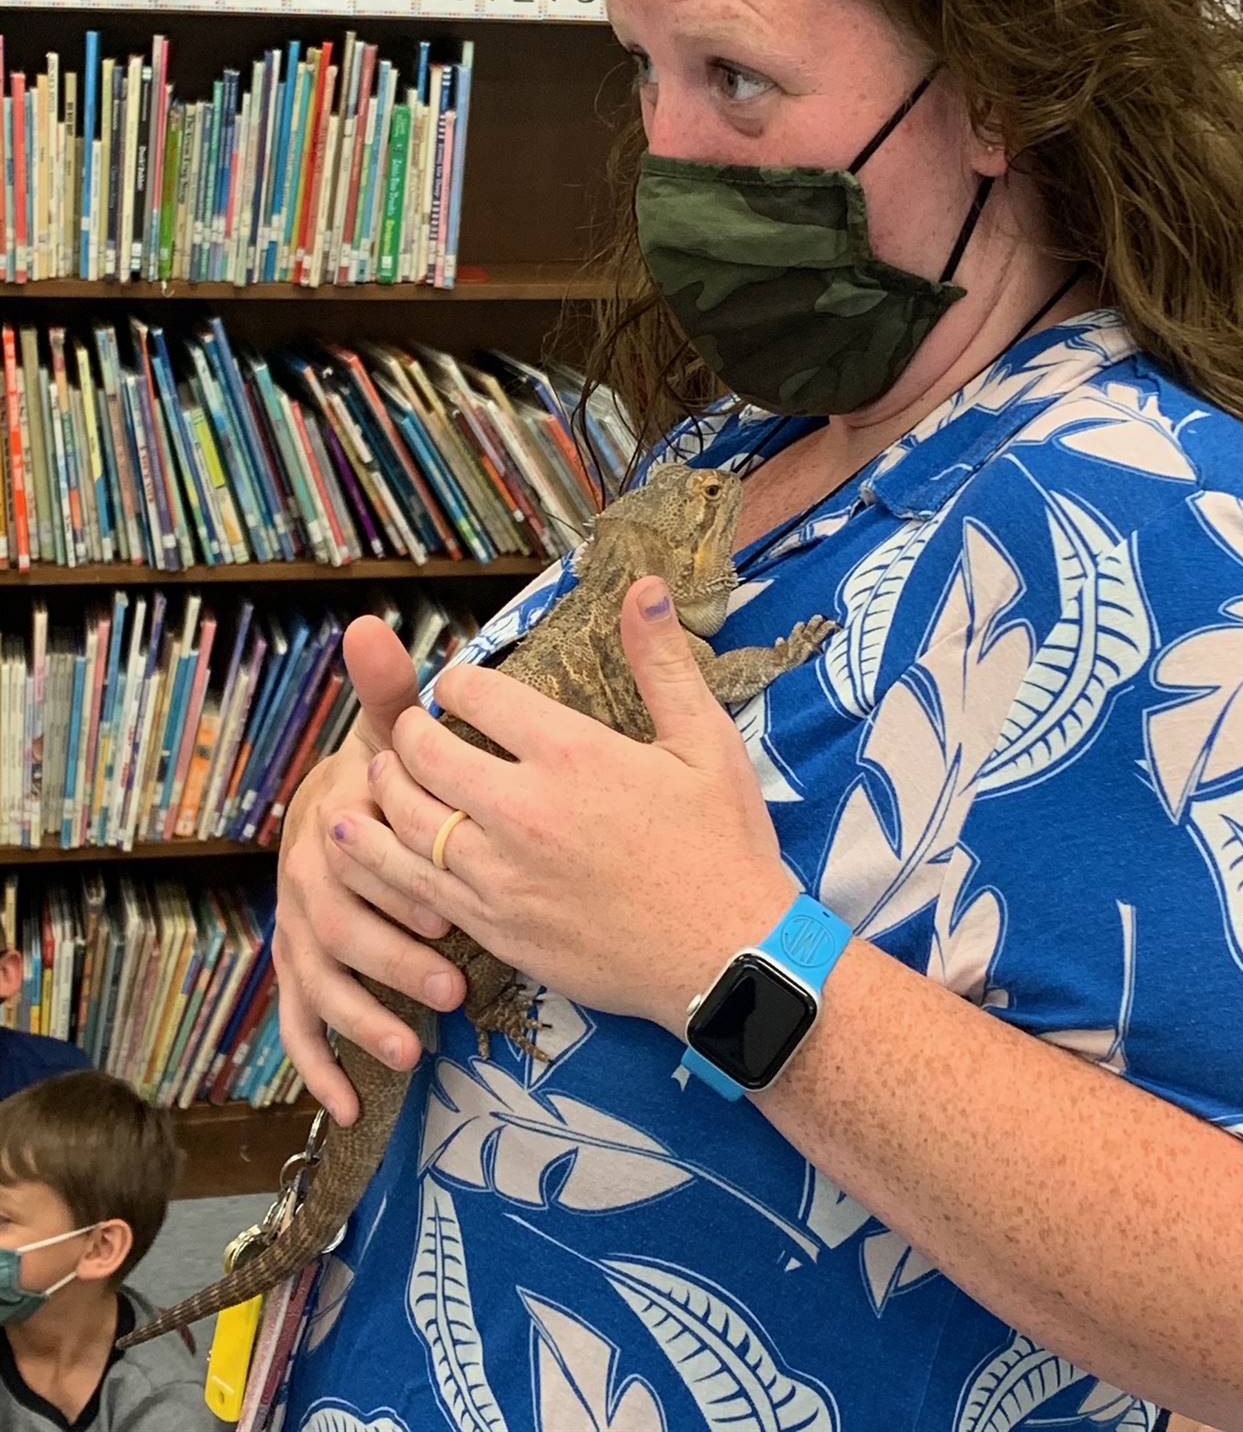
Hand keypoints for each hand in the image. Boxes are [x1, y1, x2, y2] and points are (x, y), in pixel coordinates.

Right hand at [274, 616, 467, 1121]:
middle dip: (392, 954)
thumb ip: (388, 691)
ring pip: (321, 979)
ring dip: (365, 1011)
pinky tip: (354, 1106)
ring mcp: (302, 931)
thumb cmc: (385, 776)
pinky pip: (301, 1027)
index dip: (394, 880)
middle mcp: (305, 879)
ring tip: (419, 1039)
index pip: (349, 854)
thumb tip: (373, 623)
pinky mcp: (306, 975)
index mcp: (329, 820)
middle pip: (336, 923)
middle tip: (453, 978)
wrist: (343, 812)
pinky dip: (322, 1066)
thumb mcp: (386, 733)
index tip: (453, 909)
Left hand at [330, 579, 799, 1038]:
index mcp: (571, 753)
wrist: (727, 957)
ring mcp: (501, 875)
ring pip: (405, 819)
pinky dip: (383, 858)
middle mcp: (523, 809)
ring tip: (385, 775)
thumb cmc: (722, 845)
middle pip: (423, 753)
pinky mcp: (494, 928)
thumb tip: (646, 585)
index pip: (477, 694)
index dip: (456, 682)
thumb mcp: (705, 741)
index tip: (458, 686)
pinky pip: (413, 886)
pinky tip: (376, 844)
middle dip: (409, 731)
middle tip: (413, 728)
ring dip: (385, 789)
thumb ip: (662, 662)